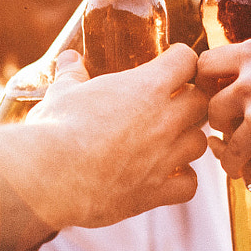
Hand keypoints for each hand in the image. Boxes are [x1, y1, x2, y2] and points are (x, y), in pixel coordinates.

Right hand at [22, 44, 209, 226]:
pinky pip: (190, 184)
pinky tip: (164, 177)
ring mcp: (165, 157)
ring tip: (167, 142)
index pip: (186, 60)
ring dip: (186, 140)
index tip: (171, 64)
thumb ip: (73, 75)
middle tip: (171, 104)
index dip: (180, 60)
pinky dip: (182, 180)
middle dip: (189, 101)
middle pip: (201, 102)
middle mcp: (164, 120)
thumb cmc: (55, 128)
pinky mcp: (156, 191)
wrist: (49, 177)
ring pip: (200, 143)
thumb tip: (70, 59)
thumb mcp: (62, 93)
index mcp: (146, 87)